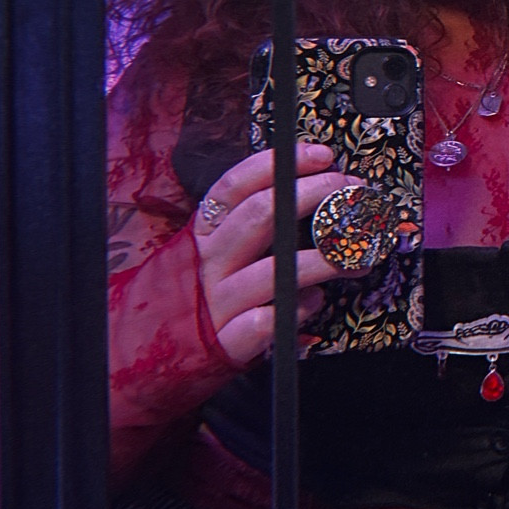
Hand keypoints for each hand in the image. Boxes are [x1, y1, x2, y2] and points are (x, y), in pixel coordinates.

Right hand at [193, 144, 363, 365]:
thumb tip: (314, 188)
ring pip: (274, 271)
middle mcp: (209, 261)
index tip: (322, 156)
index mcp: (205, 232)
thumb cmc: (202, 292)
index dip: (279, 165)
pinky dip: (297, 309)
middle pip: (260, 215)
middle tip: (354, 195)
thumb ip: (254, 224)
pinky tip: (315, 301)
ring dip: (323, 259)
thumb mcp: (214, 251)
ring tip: (356, 257)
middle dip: (314, 197)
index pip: (236, 186)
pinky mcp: (227, 342)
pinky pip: (267, 322)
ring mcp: (218, 302)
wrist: (151, 352)